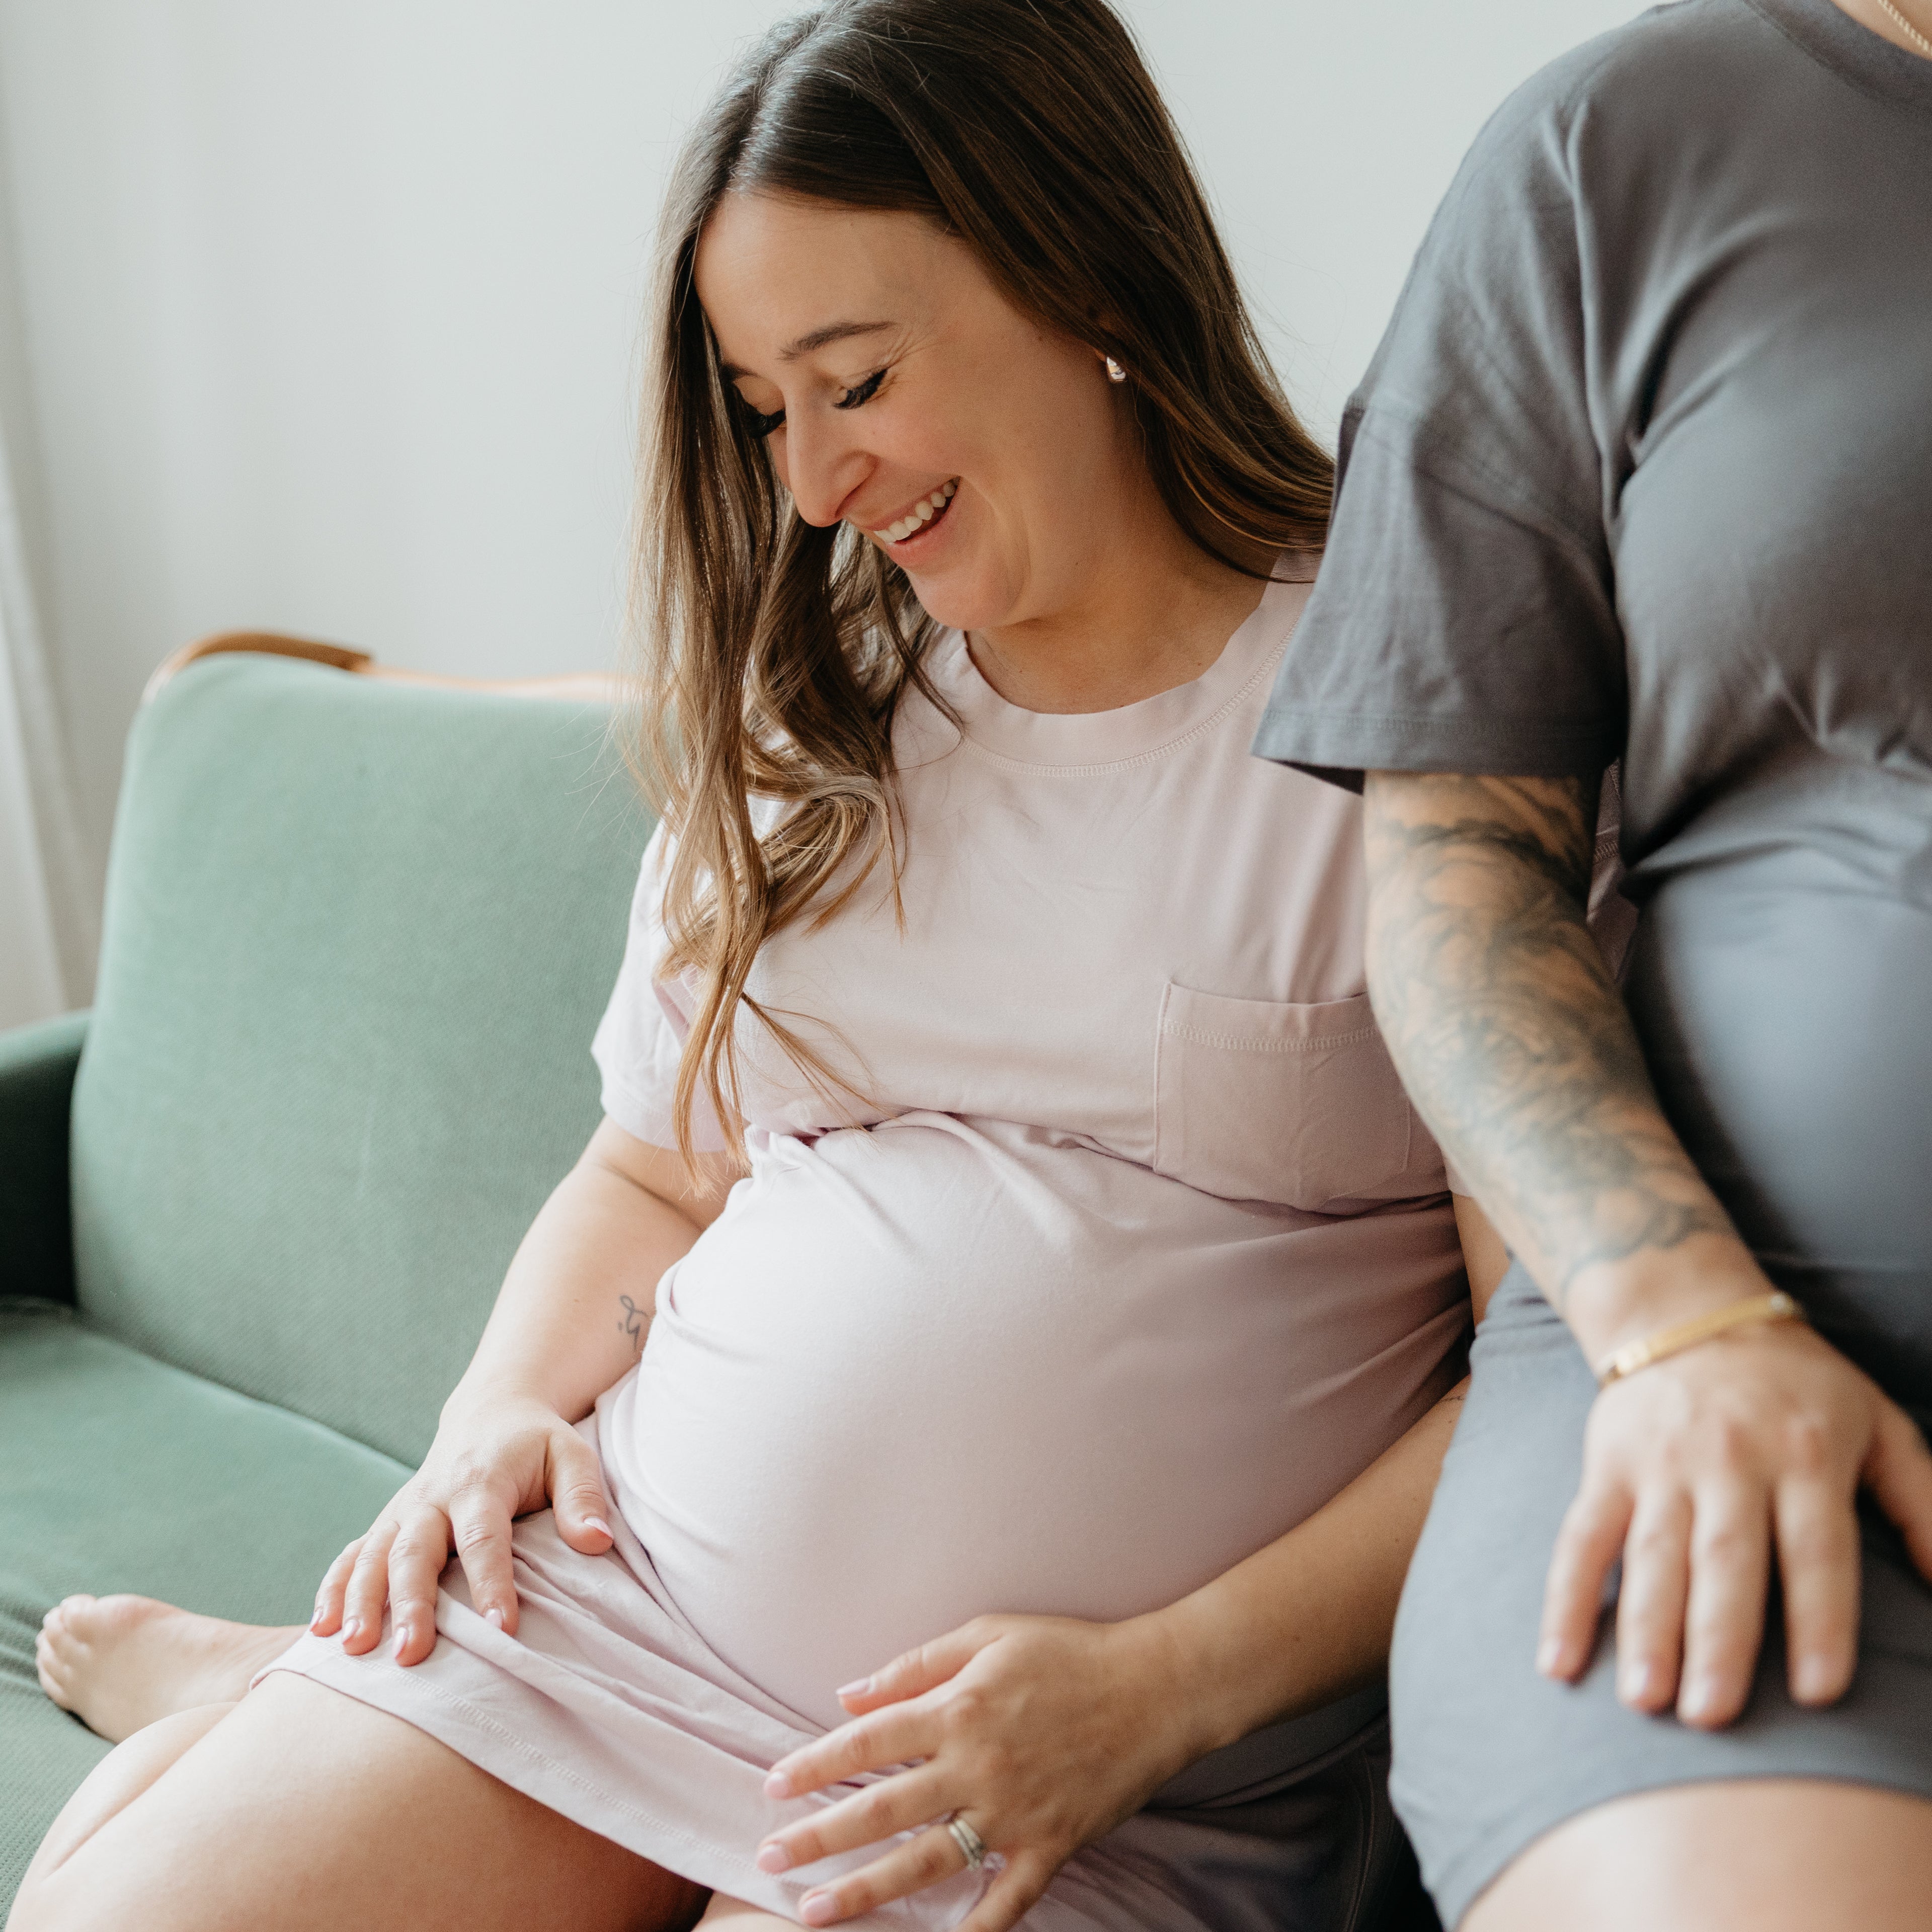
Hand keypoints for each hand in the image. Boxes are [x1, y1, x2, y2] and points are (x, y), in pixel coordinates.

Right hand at [308, 1383, 615, 1664]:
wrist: (491, 1412)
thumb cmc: (538, 1444)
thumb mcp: (571, 1455)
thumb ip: (583, 1496)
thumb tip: (598, 1542)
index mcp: (481, 1481)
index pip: (485, 1538)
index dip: (491, 1583)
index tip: (500, 1630)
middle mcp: (434, 1497)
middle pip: (416, 1552)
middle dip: (411, 1604)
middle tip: (410, 1655)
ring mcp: (404, 1511)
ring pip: (374, 1556)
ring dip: (360, 1601)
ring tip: (351, 1648)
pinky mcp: (387, 1523)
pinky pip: (353, 1554)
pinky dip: (333, 1588)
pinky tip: (319, 1629)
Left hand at [754, 1614, 1201, 1931]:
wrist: (1156, 1688)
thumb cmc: (1069, 1651)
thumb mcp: (988, 1635)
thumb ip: (916, 1665)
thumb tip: (850, 1694)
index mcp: (959, 1709)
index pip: (867, 1742)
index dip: (814, 1765)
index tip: (773, 1787)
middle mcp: (977, 1767)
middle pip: (881, 1809)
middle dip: (818, 1837)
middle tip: (769, 1858)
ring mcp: (1013, 1814)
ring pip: (925, 1863)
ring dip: (866, 1892)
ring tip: (814, 1913)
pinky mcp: (1050, 1846)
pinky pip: (1005, 1901)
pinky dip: (974, 1931)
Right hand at [1539, 1319, 1931, 1726]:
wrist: (1684, 1309)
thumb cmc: (1798, 1384)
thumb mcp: (1879, 1425)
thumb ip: (1922, 1503)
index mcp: (1806, 1455)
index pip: (1816, 1550)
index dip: (1819, 1620)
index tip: (1817, 1691)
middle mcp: (1730, 1460)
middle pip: (1725, 1559)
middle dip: (1716, 1639)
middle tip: (1710, 1715)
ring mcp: (1660, 1464)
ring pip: (1652, 1555)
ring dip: (1645, 1628)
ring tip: (1645, 1699)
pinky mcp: (1607, 1465)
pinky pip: (1581, 1537)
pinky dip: (1564, 1599)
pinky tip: (1559, 1659)